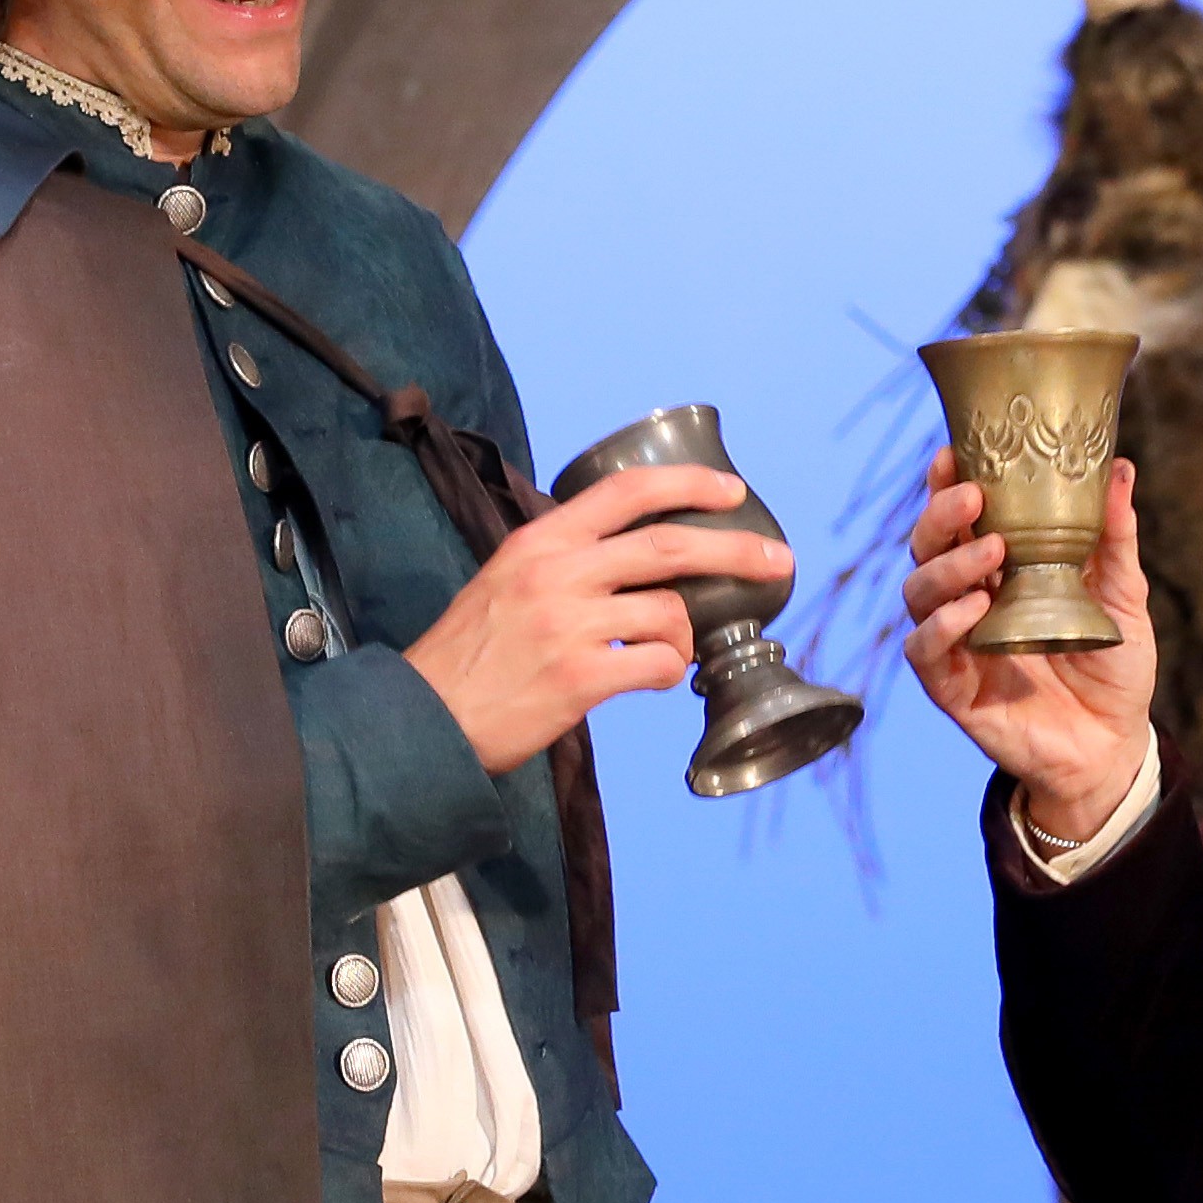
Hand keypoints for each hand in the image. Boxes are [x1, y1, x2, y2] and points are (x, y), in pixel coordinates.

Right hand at [404, 463, 788, 774]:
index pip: (626, 492)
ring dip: (686, 636)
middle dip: (735, 549)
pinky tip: (652, 678)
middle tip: (778, 561)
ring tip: (670, 654)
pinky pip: (657, 666)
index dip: (688, 485)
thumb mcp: (504, 580)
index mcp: (539, 542)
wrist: (425, 717)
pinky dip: (668, 672)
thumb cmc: (468, 655)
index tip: (732, 490)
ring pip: (670, 612)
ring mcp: (569, 625)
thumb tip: (630, 562)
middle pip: (669, 546)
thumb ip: (562, 562)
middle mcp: (557, 573)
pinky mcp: (579, 678)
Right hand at [899, 447, 1155, 843]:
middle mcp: (968, 601)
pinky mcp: (953, 690)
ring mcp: (957, 645)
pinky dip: (943, 627)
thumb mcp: (1123, 595)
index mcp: (1000, 572)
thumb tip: (1119, 469)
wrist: (1114, 744)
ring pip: (920, 593)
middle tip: (975, 497)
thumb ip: (1115, 537)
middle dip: (940, 516)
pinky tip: (973, 611)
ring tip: (990, 554)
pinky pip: (926, 652)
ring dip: (948, 566)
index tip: (955, 453)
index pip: (960, 520)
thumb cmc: (1110, 666)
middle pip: (927, 547)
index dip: (946, 485)